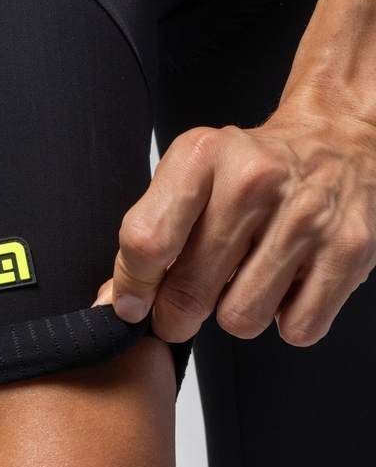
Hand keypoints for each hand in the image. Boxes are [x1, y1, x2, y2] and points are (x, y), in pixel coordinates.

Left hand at [93, 106, 375, 344]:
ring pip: (241, 319)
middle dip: (176, 314)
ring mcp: (306, 216)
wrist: (337, 139)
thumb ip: (151, 233)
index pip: (147, 240)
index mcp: (202, 156)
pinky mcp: (349, 249)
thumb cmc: (252, 165)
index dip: (132, 286)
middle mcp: (253, 181)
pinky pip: (297, 328)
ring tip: (242, 282)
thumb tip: (118, 302)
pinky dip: (285, 320)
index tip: (132, 304)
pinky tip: (283, 286)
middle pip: (190, 290)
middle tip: (182, 306)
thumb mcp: (190, 175)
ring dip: (235, 314)